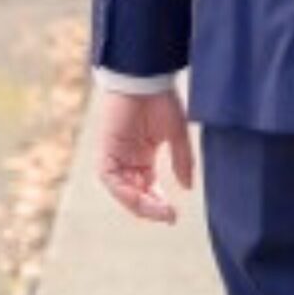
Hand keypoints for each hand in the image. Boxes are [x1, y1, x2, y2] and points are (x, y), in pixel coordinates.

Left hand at [97, 88, 195, 224]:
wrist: (144, 78)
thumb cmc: (161, 100)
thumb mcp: (177, 135)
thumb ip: (181, 162)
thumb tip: (186, 187)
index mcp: (142, 157)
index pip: (147, 189)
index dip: (158, 205)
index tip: (173, 215)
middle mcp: (126, 159)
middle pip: (134, 194)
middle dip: (150, 208)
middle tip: (168, 217)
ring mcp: (115, 155)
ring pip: (121, 191)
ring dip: (139, 204)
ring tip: (159, 211)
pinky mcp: (106, 150)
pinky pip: (111, 179)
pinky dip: (125, 191)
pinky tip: (143, 196)